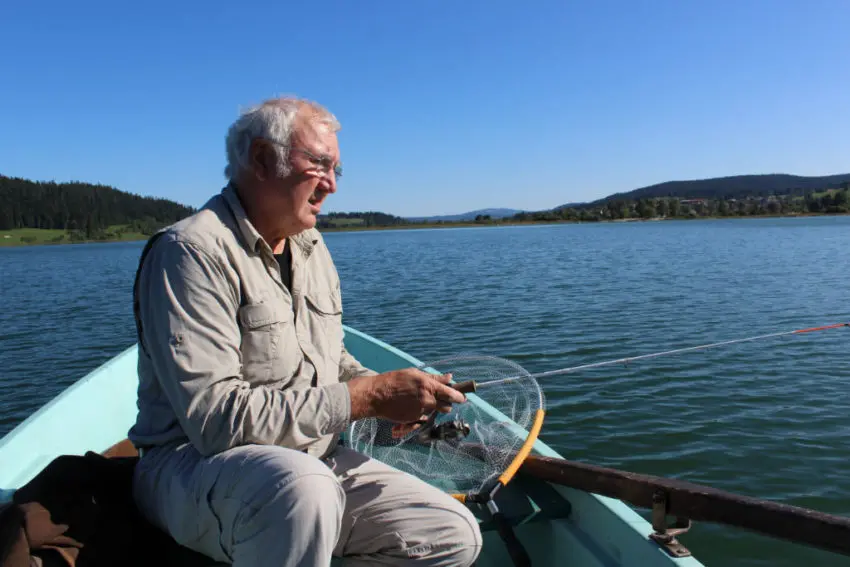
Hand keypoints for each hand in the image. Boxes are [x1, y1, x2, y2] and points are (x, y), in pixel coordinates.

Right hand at [347, 368, 466, 422]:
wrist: (377, 395)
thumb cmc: (394, 381)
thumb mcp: (414, 374)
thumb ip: (434, 377)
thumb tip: (450, 378)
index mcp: (428, 385)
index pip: (451, 394)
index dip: (459, 396)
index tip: (462, 397)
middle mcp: (426, 399)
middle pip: (446, 407)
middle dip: (446, 403)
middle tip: (439, 398)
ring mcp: (420, 411)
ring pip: (434, 411)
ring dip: (431, 407)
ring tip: (418, 399)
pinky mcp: (414, 419)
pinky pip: (423, 417)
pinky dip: (420, 412)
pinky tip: (410, 405)